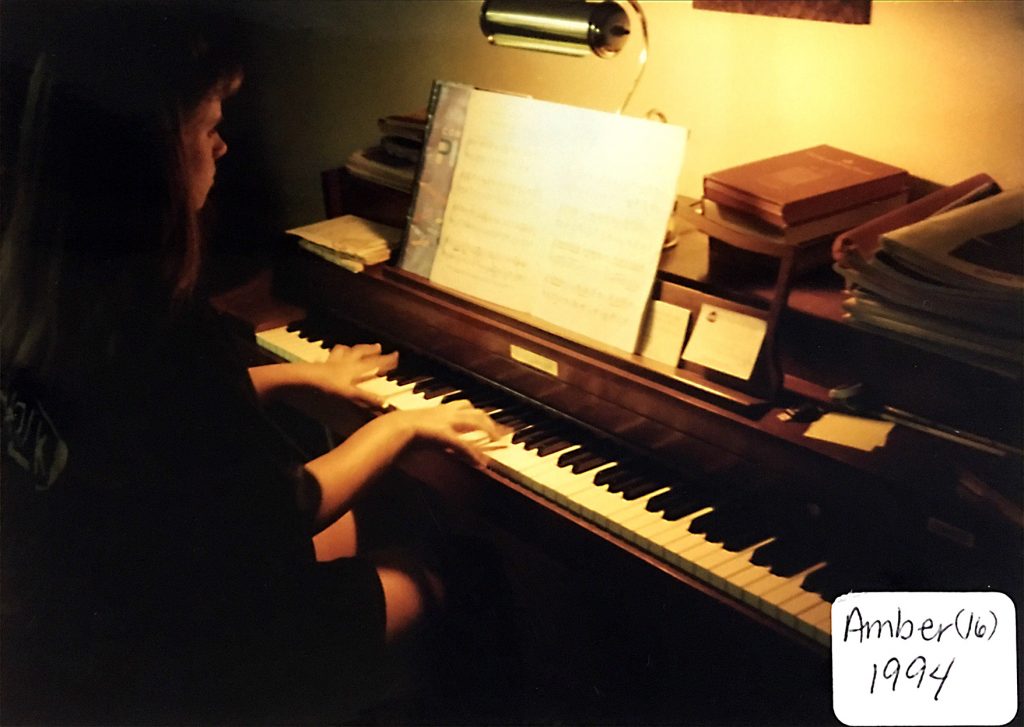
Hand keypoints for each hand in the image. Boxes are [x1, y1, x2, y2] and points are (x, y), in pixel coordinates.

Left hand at [316, 343, 398, 407]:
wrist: (306, 378)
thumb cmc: (328, 386)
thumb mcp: (351, 394)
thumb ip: (368, 397)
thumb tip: (384, 402)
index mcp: (355, 368)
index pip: (375, 363)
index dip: (386, 360)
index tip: (395, 355)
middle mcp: (346, 362)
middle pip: (361, 353)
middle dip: (371, 350)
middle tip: (378, 346)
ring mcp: (333, 361)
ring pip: (346, 351)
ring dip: (352, 349)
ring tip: (355, 347)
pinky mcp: (321, 364)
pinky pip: (329, 356)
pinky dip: (332, 355)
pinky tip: (330, 355)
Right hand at [389, 400, 512, 466]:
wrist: (392, 428)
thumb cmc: (398, 429)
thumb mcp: (413, 428)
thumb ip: (422, 431)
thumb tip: (423, 439)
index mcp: (439, 410)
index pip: (463, 405)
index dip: (475, 412)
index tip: (484, 418)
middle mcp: (447, 413)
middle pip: (475, 411)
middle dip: (490, 420)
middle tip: (500, 431)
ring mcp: (448, 423)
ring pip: (476, 422)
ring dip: (489, 431)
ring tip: (497, 441)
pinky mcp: (446, 435)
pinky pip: (465, 445)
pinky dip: (474, 454)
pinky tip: (481, 463)